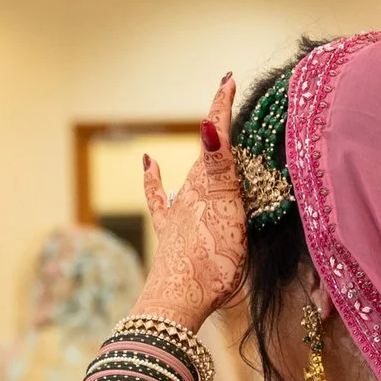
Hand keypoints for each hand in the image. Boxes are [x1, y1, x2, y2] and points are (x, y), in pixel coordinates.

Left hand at [136, 73, 248, 330]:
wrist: (179, 301)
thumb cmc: (210, 261)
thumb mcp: (224, 211)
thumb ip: (219, 167)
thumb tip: (209, 125)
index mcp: (209, 186)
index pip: (217, 138)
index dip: (222, 108)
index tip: (228, 80)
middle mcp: (191, 193)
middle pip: (208, 155)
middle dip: (220, 128)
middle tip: (231, 103)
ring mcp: (179, 214)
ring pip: (192, 175)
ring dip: (205, 156)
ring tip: (214, 135)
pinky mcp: (170, 233)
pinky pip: (160, 199)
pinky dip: (154, 178)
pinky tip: (149, 162)